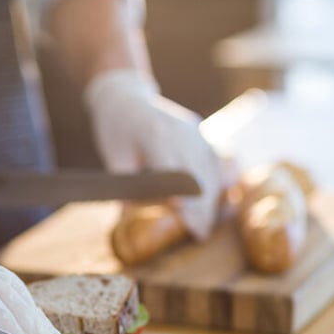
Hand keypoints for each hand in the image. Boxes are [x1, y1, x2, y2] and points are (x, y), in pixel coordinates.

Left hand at [84, 69, 222, 239]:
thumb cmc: (116, 131)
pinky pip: (215, 161)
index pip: (178, 175)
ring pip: (211, 170)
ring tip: (205, 226)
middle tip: (199, 235)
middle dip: (201, 209)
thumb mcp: (114, 159)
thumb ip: (129, 186)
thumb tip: (137, 217)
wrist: (126, 98)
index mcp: (157, 134)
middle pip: (199, 176)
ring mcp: (195, 130)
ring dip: (211, 200)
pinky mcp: (200, 133)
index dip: (187, 202)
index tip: (191, 225)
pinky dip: (218, 183)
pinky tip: (219, 203)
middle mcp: (183, 131)